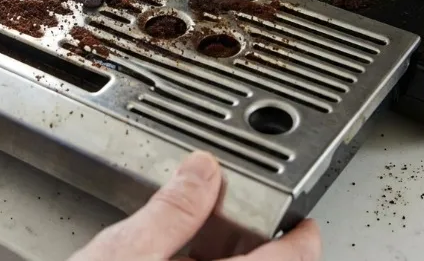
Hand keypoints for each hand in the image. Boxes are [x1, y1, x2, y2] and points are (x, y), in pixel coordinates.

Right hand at [70, 152, 321, 260]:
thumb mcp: (123, 257)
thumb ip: (170, 212)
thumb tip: (201, 172)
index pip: (295, 260)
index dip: (299, 232)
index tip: (296, 213)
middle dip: (245, 236)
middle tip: (223, 207)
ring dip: (219, 257)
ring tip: (189, 230)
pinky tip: (166, 260)